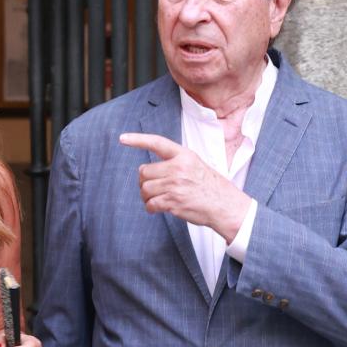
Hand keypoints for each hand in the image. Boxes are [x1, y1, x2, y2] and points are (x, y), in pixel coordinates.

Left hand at [119, 132, 249, 242]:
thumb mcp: (196, 164)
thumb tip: (148, 170)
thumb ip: (175, 162)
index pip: (157, 143)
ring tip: (157, 198)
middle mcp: (178, 168)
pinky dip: (151, 208)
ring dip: (147, 196)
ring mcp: (175, 185)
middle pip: (144, 172)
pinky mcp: (172, 202)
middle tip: (154, 187)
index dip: (138, 140)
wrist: (224, 205)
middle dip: (145, 181)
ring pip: (145, 189)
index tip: (122, 138)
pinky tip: (158, 208)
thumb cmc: (210, 186)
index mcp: (184, 155)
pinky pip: (150, 204)